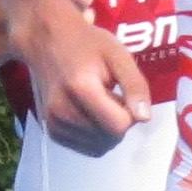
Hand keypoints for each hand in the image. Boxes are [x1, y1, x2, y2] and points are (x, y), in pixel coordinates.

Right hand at [16, 0, 146, 155]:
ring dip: (107, 130)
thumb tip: (144, 118)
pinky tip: (89, 113)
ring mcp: (53, 124)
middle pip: (110, 138)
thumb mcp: (118, 55)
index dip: (130, 113)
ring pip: (100, 147)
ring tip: (98, 103)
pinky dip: (95, 136)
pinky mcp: (51, 132)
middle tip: (110, 95)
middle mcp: (62, 112)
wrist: (47, 41)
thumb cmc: (85, 44)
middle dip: (119, 122)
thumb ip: (134, 85)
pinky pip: (87, 148)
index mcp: (80, 89)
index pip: (119, 125)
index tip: (121, 93)